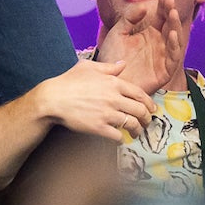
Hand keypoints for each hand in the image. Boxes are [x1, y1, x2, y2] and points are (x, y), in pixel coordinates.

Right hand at [31, 59, 152, 142]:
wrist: (53, 99)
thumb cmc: (69, 81)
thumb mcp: (88, 67)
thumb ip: (109, 67)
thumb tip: (123, 64)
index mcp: (113, 83)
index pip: (139, 94)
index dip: (148, 103)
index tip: (152, 109)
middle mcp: (113, 98)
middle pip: (140, 110)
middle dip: (147, 118)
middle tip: (146, 122)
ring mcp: (107, 114)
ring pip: (131, 124)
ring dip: (137, 130)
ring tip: (136, 133)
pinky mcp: (99, 128)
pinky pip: (117, 136)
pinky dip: (121, 139)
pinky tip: (119, 139)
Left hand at [94, 0, 184, 97]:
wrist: (108, 80)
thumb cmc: (112, 58)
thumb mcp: (118, 33)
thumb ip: (129, 19)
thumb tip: (144, 6)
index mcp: (149, 34)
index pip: (160, 17)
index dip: (163, 6)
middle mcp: (158, 44)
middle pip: (169, 25)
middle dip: (170, 12)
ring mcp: (162, 57)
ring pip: (174, 40)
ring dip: (175, 26)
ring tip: (172, 13)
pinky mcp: (164, 72)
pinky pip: (173, 58)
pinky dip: (175, 47)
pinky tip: (173, 35)